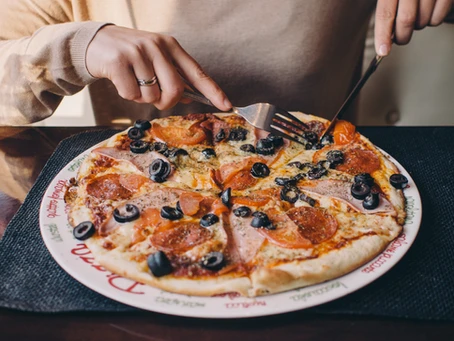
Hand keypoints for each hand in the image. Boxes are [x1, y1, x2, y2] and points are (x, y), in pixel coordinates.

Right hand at [86, 25, 231, 110]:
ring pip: (152, 96)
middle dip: (166, 102)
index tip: (227, 105)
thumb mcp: (155, 58)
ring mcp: (137, 52)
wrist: (94, 42)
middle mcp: (157, 46)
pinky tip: (121, 80)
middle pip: (176, 90)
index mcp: (170, 46)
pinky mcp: (118, 61)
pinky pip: (131, 95)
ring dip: (142, 97)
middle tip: (155, 97)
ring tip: (133, 81)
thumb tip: (187, 98)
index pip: (197, 72)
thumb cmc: (130, 55)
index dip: (213, 91)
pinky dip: (127, 95)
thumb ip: (172, 75)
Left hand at [374, 0, 453, 55]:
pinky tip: (430, 11)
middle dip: (402, 36)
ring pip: (423, 20)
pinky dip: (433, 20)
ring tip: (418, 15)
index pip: (385, 13)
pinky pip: (438, 17)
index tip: (383, 51)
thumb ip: (388, 10)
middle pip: (406, 20)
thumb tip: (384, 36)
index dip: (383, 35)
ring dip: (418, 25)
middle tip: (401, 37)